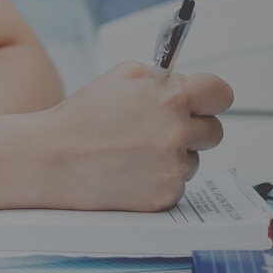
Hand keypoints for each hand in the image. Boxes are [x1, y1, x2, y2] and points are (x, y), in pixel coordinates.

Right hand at [17, 60, 233, 211]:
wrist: (52, 158)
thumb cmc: (82, 116)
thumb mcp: (120, 77)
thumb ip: (160, 78)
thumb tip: (186, 84)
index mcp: (170, 97)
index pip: (221, 92)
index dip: (212, 96)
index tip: (205, 100)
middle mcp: (177, 132)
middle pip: (214, 131)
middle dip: (194, 128)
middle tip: (163, 128)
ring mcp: (173, 168)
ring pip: (193, 160)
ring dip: (174, 156)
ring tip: (135, 151)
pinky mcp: (165, 196)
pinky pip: (177, 185)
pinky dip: (159, 179)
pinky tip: (131, 171)